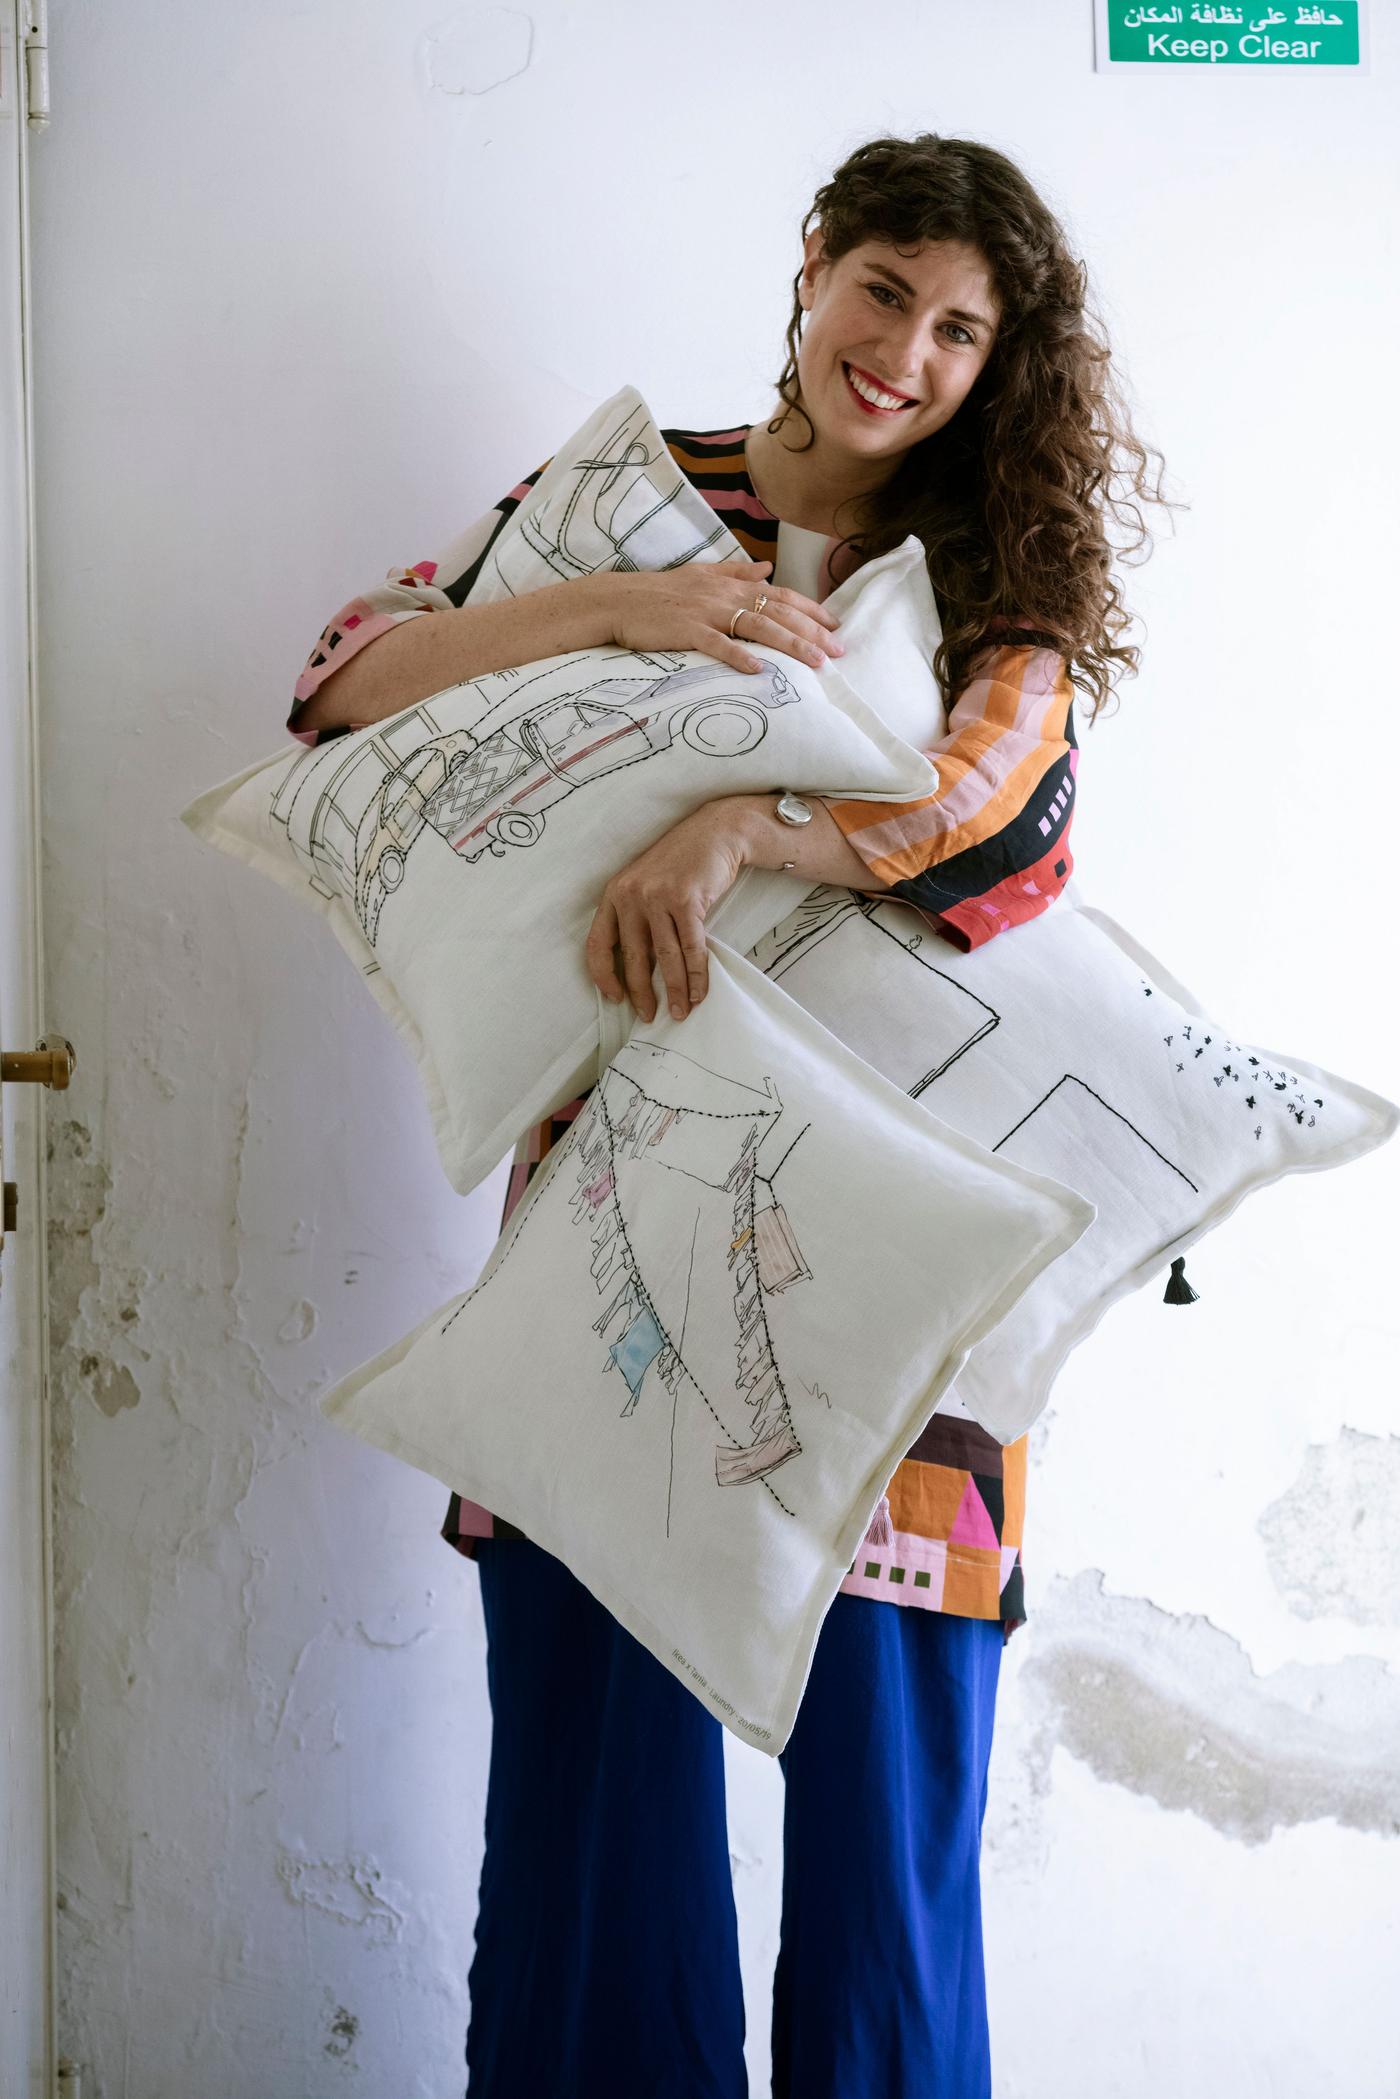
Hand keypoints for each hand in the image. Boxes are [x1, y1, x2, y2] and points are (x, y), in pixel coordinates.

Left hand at [585, 797, 753, 1022]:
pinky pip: (691, 949)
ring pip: (664, 957)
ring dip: (675, 989)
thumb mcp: (648, 886)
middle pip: (632, 957)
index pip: (597, 944)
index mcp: (614, 894)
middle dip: (642, 993)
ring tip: (681, 1011)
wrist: (715, 834)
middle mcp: (630, 895)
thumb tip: (642, 969)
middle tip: (649, 1016)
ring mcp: (657, 897)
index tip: (615, 997)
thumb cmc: (682, 865)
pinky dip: (697, 975)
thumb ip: (639, 920)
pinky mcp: (686, 901)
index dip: (603, 976)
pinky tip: (700, 992)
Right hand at [597, 559, 844, 676]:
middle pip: (778, 611)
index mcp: (730, 584)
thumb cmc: (660, 592)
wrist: (619, 600)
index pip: (780, 593)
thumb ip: (736, 571)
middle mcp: (725, 596)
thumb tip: (766, 568)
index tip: (835, 624)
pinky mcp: (688, 631)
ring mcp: (707, 613)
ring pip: (758, 627)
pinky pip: (718, 645)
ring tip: (816, 662)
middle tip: (839, 650)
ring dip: (790, 645)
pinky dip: (740, 657)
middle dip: (812, 631)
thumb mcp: (701, 574)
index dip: (810, 609)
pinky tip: (760, 671)